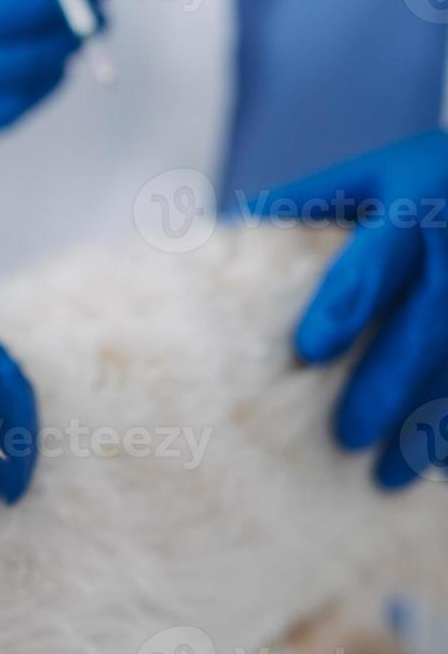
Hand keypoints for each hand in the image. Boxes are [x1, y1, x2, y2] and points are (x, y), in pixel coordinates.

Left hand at [244, 130, 447, 489]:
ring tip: (387, 476)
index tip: (310, 351)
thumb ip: (308, 206)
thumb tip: (227, 234)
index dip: (346, 305)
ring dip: (430, 423)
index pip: (375, 261)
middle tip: (347, 436)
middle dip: (387, 383)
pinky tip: (439, 468)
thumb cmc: (421, 181)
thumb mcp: (371, 177)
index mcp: (416, 200)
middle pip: (428, 326)